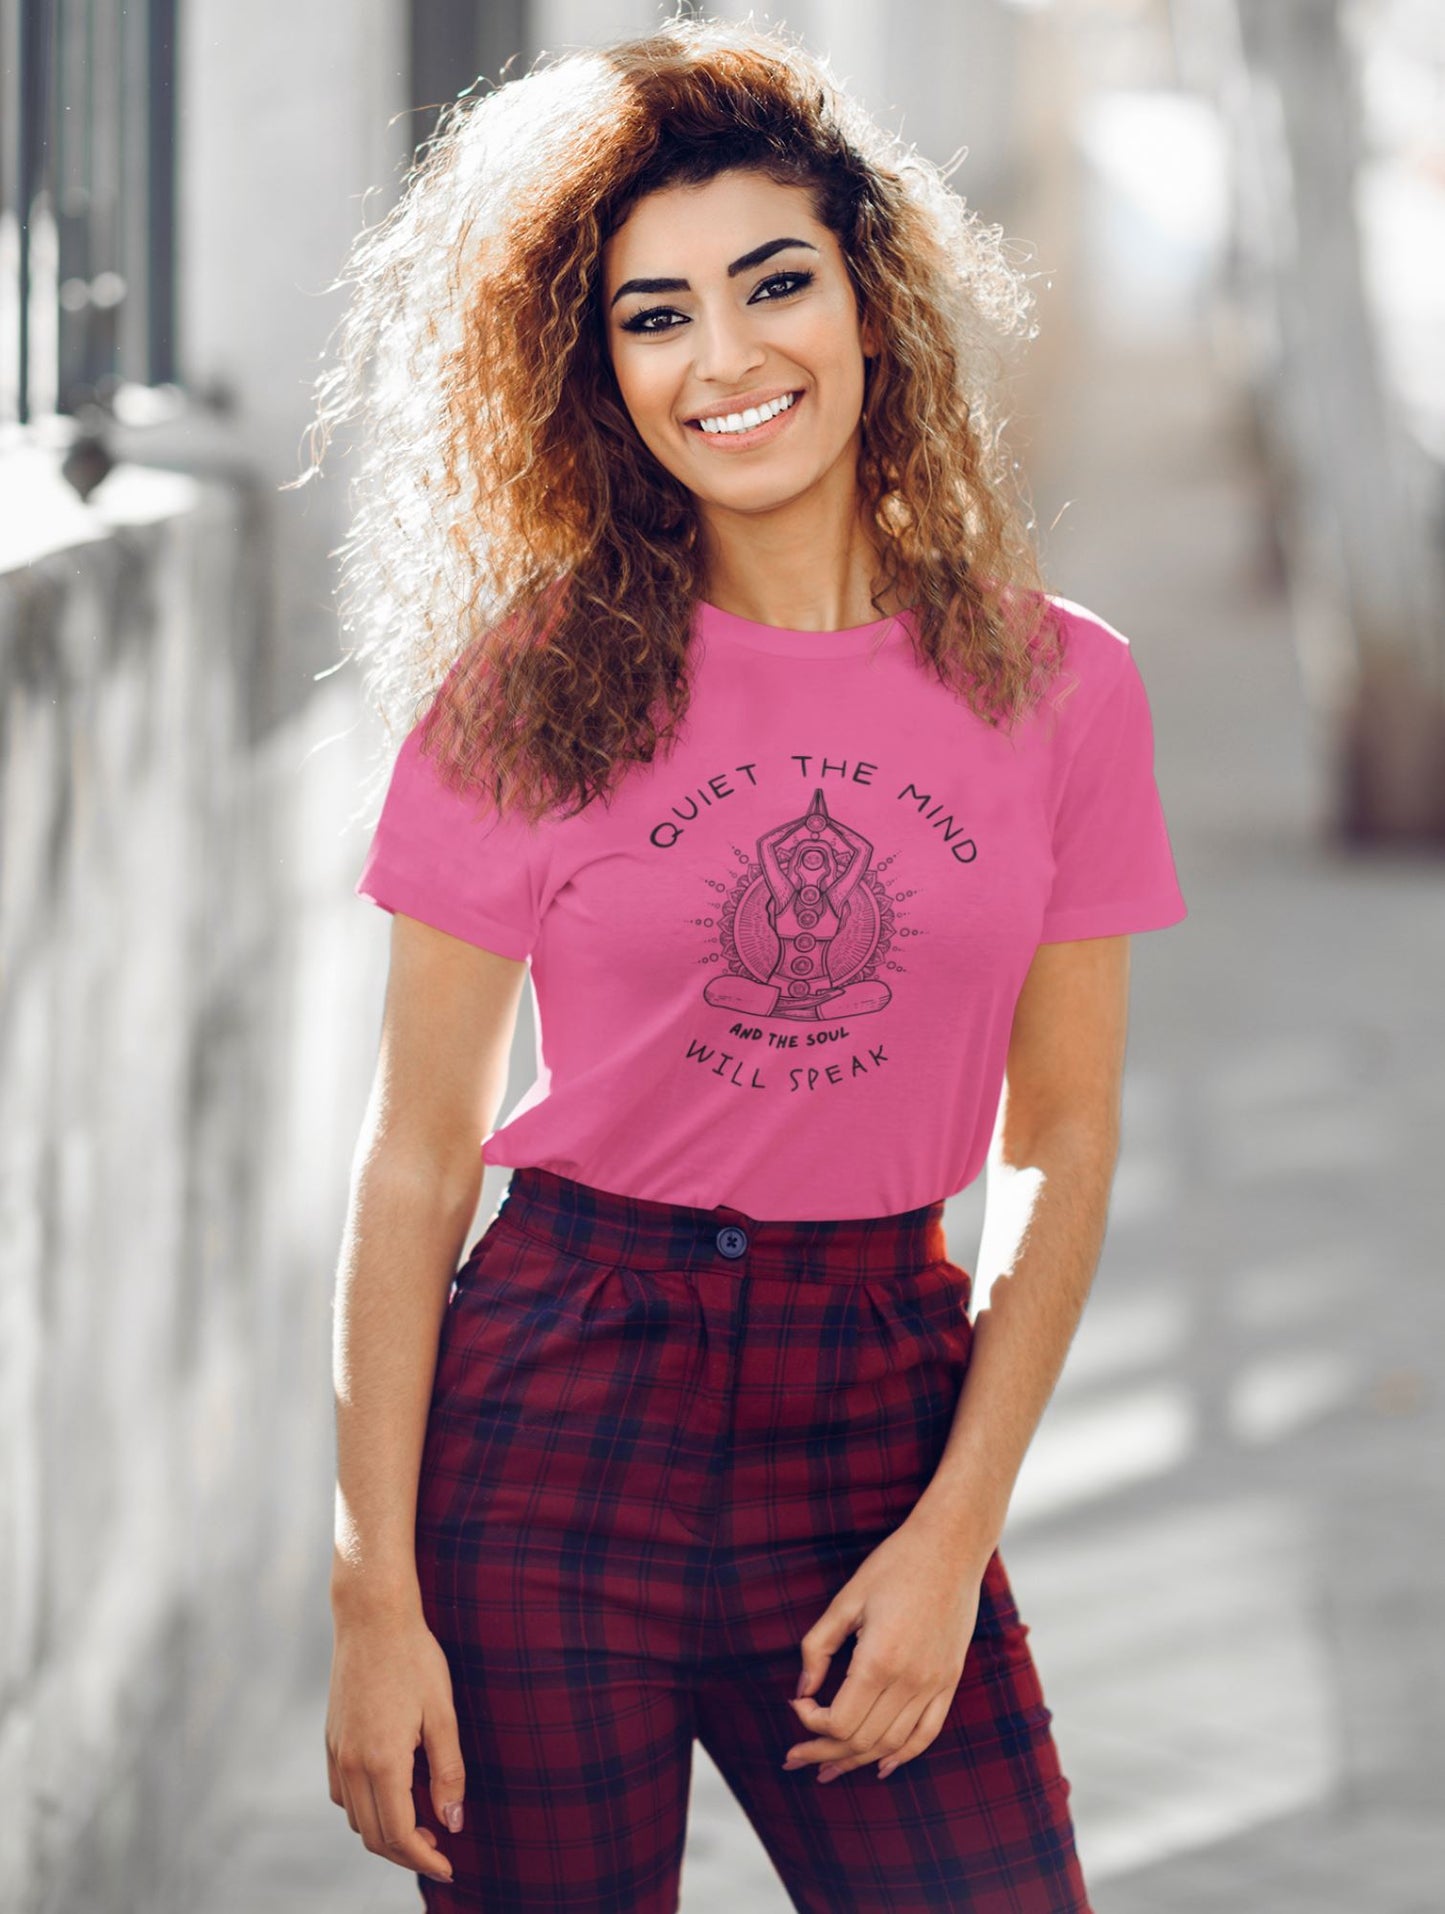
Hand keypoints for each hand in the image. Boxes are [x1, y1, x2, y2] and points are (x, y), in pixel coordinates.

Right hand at [325, 1605, 466, 1885]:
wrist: (372, 1617)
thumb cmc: (415, 1658)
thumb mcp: (443, 1714)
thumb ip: (448, 1772)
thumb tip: (454, 1823)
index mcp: (383, 1761)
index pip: (400, 1834)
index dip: (425, 1859)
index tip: (450, 1868)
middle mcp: (352, 1764)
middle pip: (375, 1835)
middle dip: (408, 1852)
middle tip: (441, 1849)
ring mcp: (337, 1753)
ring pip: (356, 1818)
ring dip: (385, 1833)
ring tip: (421, 1823)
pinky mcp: (331, 1740)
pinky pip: (343, 1794)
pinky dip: (366, 1808)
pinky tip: (391, 1793)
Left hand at [782, 1515, 986, 1783]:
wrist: (951, 1546)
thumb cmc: (893, 1565)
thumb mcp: (846, 1599)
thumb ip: (818, 1647)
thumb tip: (802, 1691)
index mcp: (879, 1660)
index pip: (839, 1721)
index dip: (810, 1723)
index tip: (796, 1705)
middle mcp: (910, 1681)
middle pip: (861, 1739)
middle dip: (824, 1752)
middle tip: (796, 1759)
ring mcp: (935, 1684)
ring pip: (891, 1744)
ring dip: (856, 1761)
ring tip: (828, 1769)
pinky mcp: (950, 1680)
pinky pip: (927, 1733)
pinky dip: (903, 1755)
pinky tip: (881, 1766)